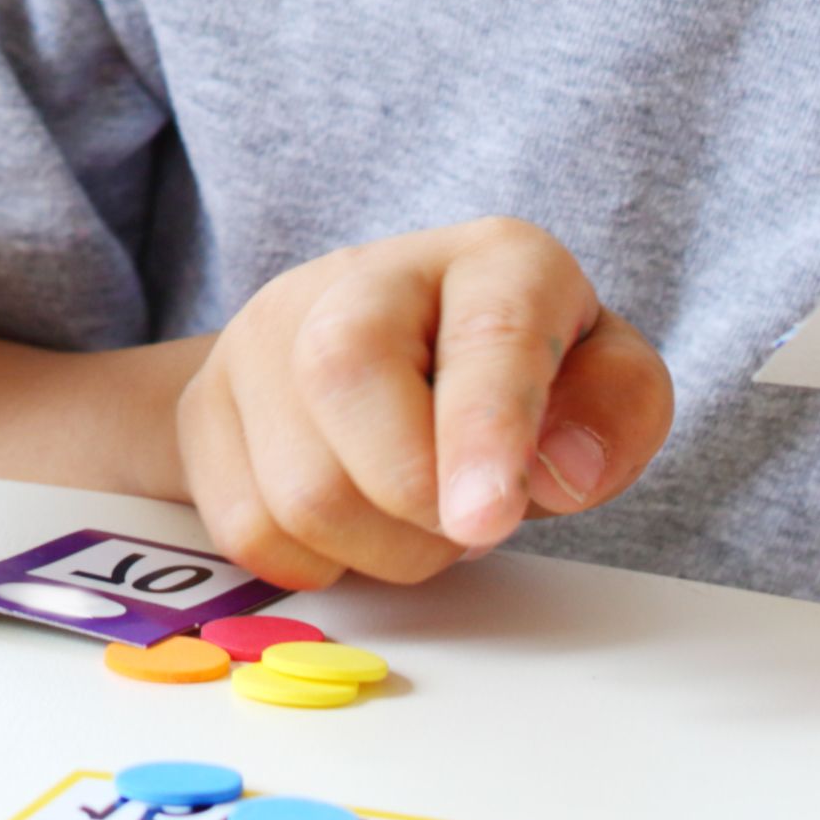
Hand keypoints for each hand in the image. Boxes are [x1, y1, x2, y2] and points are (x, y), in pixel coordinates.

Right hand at [175, 219, 669, 587]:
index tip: (490, 517)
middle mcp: (360, 275)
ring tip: (420, 512)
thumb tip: (560, 471)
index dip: (486, 427)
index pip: (485, 330)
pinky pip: (252, 531)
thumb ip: (616, 414)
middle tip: (470, 519)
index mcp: (492, 260)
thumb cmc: (522, 384)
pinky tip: (359, 518)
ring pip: (303, 490)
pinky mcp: (204, 407)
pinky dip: (321, 560)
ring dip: (385, 547)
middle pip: (348, 384)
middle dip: (418, 501)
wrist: (388, 364)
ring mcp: (263, 336)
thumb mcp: (605, 382)